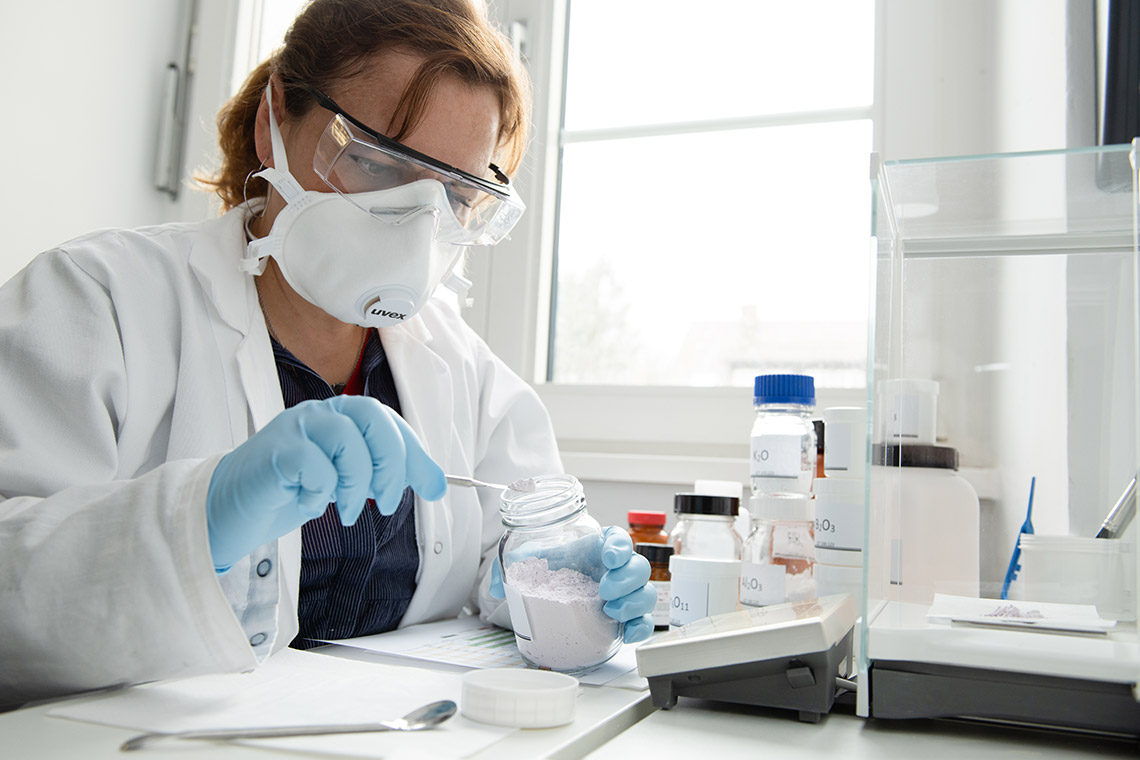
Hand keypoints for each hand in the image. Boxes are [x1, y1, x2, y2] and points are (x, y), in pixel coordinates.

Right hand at [206, 396, 445, 571]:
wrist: (231, 508)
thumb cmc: (292, 490)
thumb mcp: (349, 482)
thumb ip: (387, 475)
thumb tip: (439, 485)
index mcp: (341, 415)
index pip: (388, 420)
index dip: (414, 453)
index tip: (432, 488)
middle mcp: (320, 413)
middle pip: (373, 418)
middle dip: (391, 463)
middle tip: (384, 502)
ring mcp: (295, 428)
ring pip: (347, 441)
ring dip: (356, 485)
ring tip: (347, 513)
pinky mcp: (274, 452)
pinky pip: (314, 465)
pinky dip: (320, 492)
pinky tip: (309, 504)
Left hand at [489, 526, 655, 643]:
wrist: (547, 591)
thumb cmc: (546, 568)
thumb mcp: (526, 560)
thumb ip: (510, 565)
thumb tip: (496, 585)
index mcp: (596, 546)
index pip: (618, 539)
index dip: (619, 546)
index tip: (607, 557)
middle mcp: (614, 569)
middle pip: (639, 566)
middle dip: (626, 579)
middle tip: (604, 591)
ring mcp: (622, 594)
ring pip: (647, 593)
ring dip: (635, 602)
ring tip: (611, 611)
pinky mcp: (624, 618)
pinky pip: (644, 622)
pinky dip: (641, 629)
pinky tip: (629, 634)